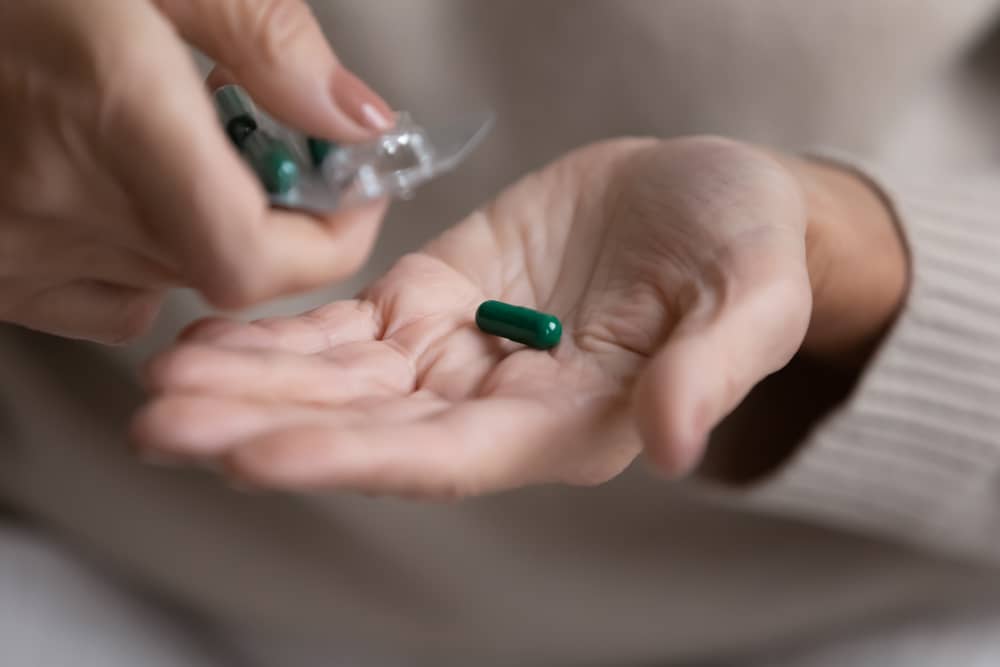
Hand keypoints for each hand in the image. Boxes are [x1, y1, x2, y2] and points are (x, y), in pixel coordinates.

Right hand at [0, 0, 392, 342]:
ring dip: (202, 225)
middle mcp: (57, 200)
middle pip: (222, 264)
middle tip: (266, 137)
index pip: (251, 261)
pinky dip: (137, 258)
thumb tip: (356, 118)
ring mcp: (9, 245)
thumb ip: (267, 38)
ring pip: (169, 279)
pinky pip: (101, 298)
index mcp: (113, 115)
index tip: (352, 194)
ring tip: (170, 145)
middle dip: (274, 211)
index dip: (326, 245)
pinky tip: (114, 190)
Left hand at [133, 137, 906, 497]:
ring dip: (252, 381)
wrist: (710, 195)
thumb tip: (679, 445)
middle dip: (265, 426)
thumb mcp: (751, 298)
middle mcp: (500, 403)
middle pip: (369, 427)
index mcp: (570, 422)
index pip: (445, 456)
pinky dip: (281, 330)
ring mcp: (461, 349)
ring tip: (162, 382)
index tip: (254, 456)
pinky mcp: (436, 294)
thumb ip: (712, 370)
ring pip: (342, 379)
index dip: (353, 457)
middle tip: (161, 426)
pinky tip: (213, 334)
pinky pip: (348, 324)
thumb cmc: (746, 249)